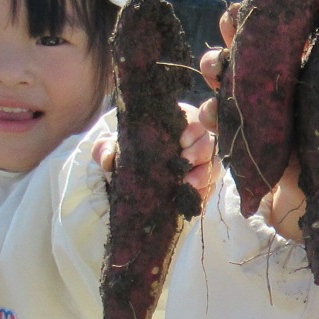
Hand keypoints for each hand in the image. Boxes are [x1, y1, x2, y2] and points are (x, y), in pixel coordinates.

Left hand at [91, 102, 218, 204]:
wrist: (129, 182)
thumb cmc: (127, 155)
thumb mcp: (112, 148)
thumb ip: (105, 148)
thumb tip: (107, 159)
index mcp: (177, 125)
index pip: (195, 121)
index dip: (193, 129)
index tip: (181, 141)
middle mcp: (193, 143)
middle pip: (209, 143)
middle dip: (200, 153)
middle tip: (185, 161)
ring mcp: (200, 166)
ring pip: (214, 166)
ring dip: (204, 175)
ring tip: (187, 184)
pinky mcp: (202, 186)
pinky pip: (211, 189)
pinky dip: (203, 193)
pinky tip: (191, 197)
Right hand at [197, 0, 318, 241]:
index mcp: (313, 60)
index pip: (308, 19)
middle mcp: (278, 70)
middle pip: (255, 34)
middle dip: (241, 22)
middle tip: (237, 18)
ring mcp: (253, 96)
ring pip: (225, 65)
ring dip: (216, 60)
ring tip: (217, 64)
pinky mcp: (236, 125)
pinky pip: (215, 113)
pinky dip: (210, 113)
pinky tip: (212, 116)